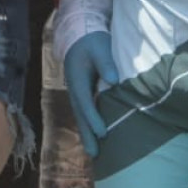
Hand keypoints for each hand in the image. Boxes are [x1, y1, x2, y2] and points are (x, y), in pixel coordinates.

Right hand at [63, 31, 118, 156]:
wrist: (80, 33)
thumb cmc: (92, 40)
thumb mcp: (100, 47)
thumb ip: (106, 63)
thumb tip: (113, 80)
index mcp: (77, 79)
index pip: (85, 102)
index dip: (93, 119)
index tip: (103, 133)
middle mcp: (74, 88)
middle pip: (80, 115)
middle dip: (87, 134)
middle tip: (94, 154)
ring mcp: (77, 91)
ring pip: (81, 116)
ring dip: (87, 133)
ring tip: (94, 152)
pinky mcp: (82, 91)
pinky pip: (85, 112)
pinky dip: (89, 125)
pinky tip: (95, 136)